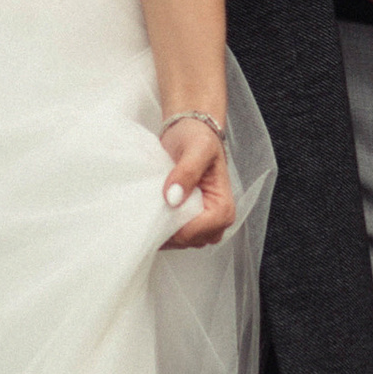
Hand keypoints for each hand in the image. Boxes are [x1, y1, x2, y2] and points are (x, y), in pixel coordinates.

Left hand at [157, 114, 235, 251]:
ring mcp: (204, 223)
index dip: (173, 227)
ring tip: (149, 209)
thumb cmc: (197, 138)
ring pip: (181, 242)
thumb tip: (173, 197)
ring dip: (163, 230)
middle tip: (148, 209)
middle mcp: (218, 220)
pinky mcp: (191, 221)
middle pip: (188, 241)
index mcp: (223, 207)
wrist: (191, 131)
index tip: (154, 211)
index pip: (195, 232)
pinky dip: (163, 227)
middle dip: (167, 230)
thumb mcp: (196, 148)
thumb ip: (187, 172)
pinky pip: (176, 235)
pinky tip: (152, 213)